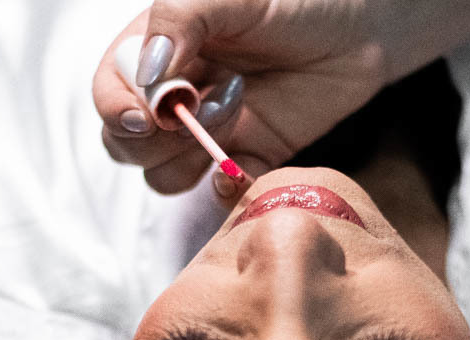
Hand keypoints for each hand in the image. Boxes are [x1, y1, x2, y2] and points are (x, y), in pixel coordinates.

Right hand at [93, 0, 388, 201]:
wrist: (360, 29)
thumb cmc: (296, 1)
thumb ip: (179, 21)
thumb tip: (149, 74)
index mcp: (157, 51)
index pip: (109, 93)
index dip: (117, 110)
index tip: (149, 116)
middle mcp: (175, 95)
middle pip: (125, 144)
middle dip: (156, 138)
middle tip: (203, 108)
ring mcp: (208, 133)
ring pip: (163, 174)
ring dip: (191, 157)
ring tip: (237, 109)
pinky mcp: (246, 158)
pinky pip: (216, 190)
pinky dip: (223, 186)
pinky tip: (242, 162)